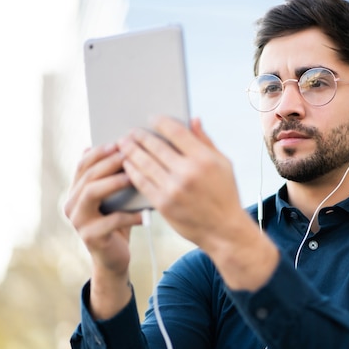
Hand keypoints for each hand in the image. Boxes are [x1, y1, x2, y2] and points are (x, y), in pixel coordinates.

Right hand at [64, 143, 141, 317]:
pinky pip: (110, 221)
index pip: (83, 164)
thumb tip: (126, 148)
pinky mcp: (90, 237)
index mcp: (76, 191)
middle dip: (109, 162)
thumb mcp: (118, 198)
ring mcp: (78, 221)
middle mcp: (71, 204)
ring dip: (114, 182)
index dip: (100, 151)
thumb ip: (117, 177)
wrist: (114, 259)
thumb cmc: (119, 223)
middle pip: (88, 175)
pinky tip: (146, 213)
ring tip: (134, 176)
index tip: (120, 141)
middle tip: (129, 153)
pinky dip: (130, 215)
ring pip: (92, 193)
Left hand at [118, 117, 278, 289]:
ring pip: (144, 163)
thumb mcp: (224, 164)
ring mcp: (173, 189)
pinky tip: (127, 164)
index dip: (161, 122)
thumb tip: (193, 120)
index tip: (152, 118)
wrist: (223, 230)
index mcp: (204, 159)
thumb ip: (206, 141)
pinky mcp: (163, 204)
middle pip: (155, 146)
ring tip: (123, 144)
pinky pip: (142, 182)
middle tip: (131, 131)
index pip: (176, 132)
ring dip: (131, 151)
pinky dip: (132, 171)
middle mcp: (187, 172)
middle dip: (140, 136)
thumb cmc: (225, 195)